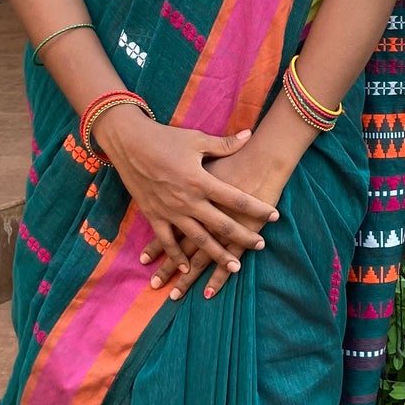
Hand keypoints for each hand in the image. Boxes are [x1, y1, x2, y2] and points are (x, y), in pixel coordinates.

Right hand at [93, 107, 279, 283]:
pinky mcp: (154, 215)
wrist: (129, 143)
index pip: (236, 199)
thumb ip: (225, 144)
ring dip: (217, 255)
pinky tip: (187, 269)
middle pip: (221, 225)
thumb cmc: (165, 138)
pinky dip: (177, 256)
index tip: (275, 216)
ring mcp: (170, 211)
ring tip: (234, 266)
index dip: (257, 208)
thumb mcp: (197, 139)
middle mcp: (188, 200)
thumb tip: (251, 135)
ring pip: (198, 239)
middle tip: (260, 246)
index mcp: (201, 180)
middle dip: (243, 237)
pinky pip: (167, 241)